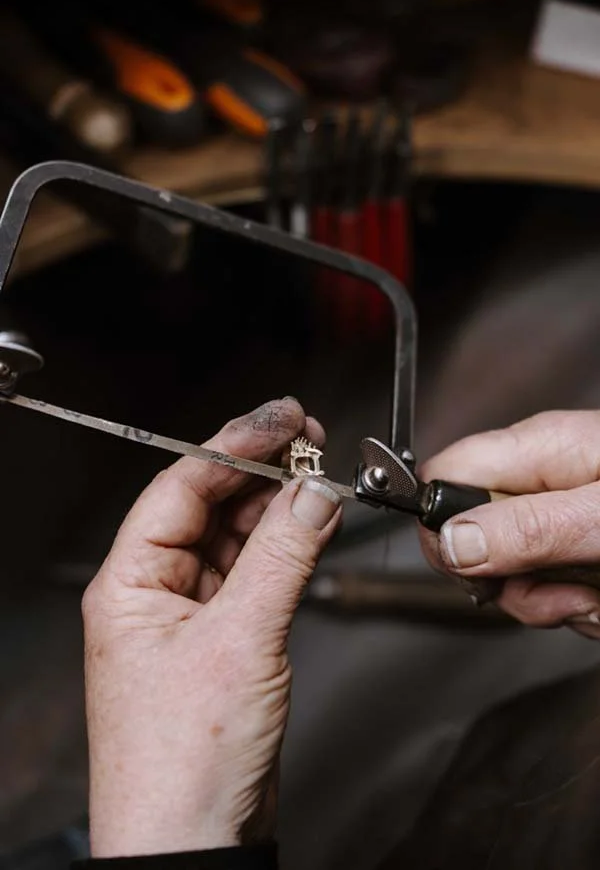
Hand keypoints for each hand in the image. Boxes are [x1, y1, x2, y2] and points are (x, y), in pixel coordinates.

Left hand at [82, 398, 341, 856]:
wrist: (195, 843)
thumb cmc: (184, 763)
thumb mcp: (240, 642)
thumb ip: (282, 557)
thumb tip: (315, 493)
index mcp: (130, 582)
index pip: (181, 486)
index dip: (234, 444)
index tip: (281, 420)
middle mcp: (155, 591)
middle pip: (209, 505)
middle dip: (259, 470)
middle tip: (309, 441)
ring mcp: (191, 614)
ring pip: (236, 537)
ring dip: (277, 506)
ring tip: (320, 478)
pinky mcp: (224, 638)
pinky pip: (255, 573)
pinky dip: (286, 546)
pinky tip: (312, 525)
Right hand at [419, 410, 599, 638]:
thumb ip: (528, 529)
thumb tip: (450, 543)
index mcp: (536, 449)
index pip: (442, 475)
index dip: (440, 527)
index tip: (473, 571)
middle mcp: (541, 477)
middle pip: (473, 537)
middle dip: (511, 584)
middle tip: (561, 594)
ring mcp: (559, 511)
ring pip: (513, 571)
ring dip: (552, 601)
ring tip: (597, 598)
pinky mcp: (577, 540)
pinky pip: (550, 583)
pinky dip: (578, 603)